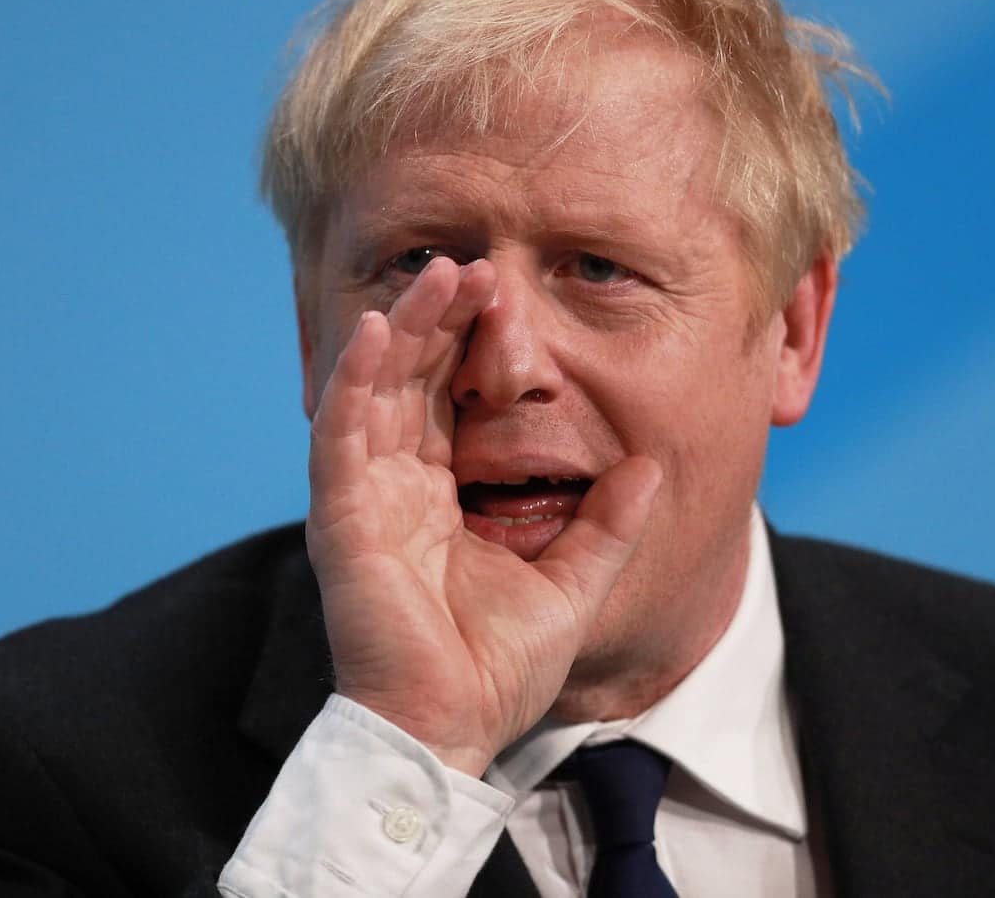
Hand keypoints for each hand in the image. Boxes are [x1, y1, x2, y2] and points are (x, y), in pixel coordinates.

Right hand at [305, 257, 660, 775]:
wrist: (451, 729)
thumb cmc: (496, 669)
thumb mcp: (572, 582)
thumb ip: (609, 524)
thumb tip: (654, 467)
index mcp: (438, 496)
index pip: (448, 399)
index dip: (469, 345)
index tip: (502, 294)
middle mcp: (394, 486)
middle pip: (411, 380)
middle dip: (438, 319)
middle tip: (472, 265)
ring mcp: (362, 498)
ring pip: (376, 391)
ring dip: (403, 329)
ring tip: (437, 274)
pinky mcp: (340, 517)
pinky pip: (340, 434)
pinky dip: (355, 380)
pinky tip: (378, 331)